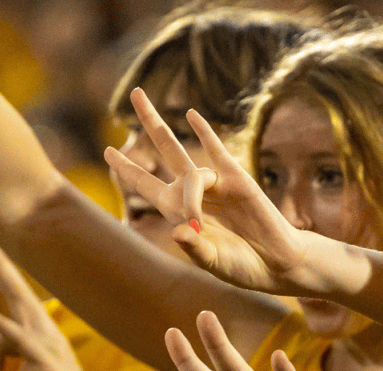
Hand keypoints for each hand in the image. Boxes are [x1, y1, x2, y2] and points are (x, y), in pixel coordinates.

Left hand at [103, 88, 326, 296]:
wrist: (277, 263)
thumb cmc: (241, 266)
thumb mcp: (213, 262)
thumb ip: (195, 248)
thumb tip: (181, 231)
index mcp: (177, 212)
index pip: (145, 184)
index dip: (126, 168)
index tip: (106, 150)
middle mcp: (193, 192)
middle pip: (165, 149)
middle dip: (150, 121)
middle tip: (136, 91)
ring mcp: (215, 183)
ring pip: (192, 173)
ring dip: (190, 195)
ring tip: (198, 226)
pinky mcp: (237, 178)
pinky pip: (217, 150)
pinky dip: (204, 132)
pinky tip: (191, 115)